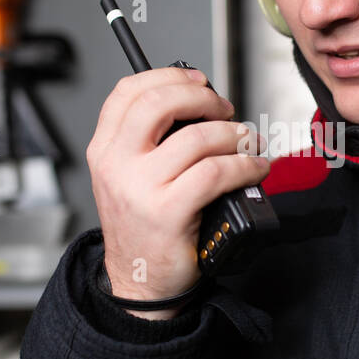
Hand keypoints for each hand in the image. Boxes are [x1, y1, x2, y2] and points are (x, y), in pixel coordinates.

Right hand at [85, 66, 268, 319]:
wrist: (140, 282)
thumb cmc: (143, 227)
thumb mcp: (127, 178)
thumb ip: (149, 141)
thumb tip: (200, 106)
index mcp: (104, 150)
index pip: (128, 92)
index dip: (169, 76)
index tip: (197, 79)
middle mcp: (117, 164)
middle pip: (160, 102)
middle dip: (203, 97)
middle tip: (225, 109)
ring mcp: (141, 188)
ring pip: (197, 138)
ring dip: (234, 135)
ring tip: (248, 142)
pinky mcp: (169, 212)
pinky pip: (217, 172)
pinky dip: (245, 166)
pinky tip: (255, 169)